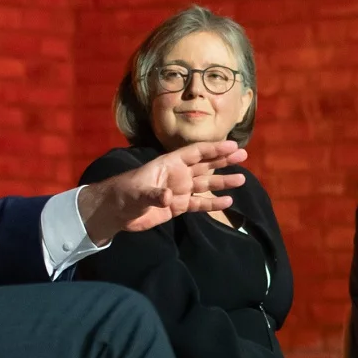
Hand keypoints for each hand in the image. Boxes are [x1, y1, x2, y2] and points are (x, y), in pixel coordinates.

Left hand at [79, 140, 248, 242]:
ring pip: (205, 183)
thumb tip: (170, 198)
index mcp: (169, 164)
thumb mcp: (137, 193)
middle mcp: (178, 175)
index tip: (232, 145)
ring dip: (223, 181)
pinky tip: (227, 201)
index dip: (214, 148)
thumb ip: (154, 194)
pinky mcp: (178, 207)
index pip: (195, 153)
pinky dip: (213, 203)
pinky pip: (199, 203)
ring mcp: (179, 191)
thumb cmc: (124, 194)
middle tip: (243, 155)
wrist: (115, 212)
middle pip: (205, 164)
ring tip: (241, 179)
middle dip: (223, 159)